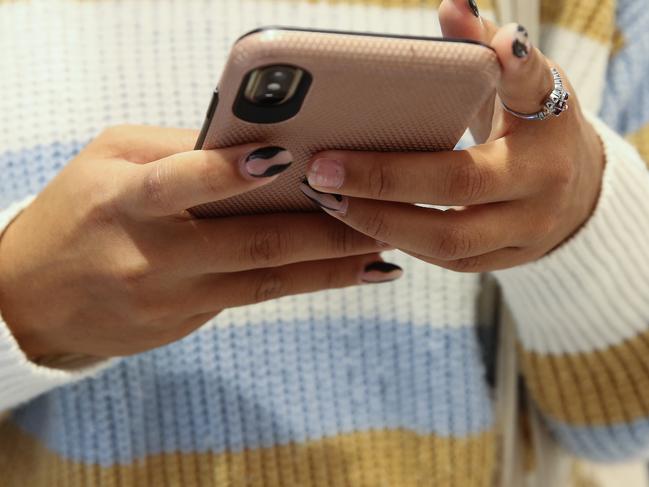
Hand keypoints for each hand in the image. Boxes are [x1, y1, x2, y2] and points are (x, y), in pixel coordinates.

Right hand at [0, 126, 399, 358]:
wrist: (30, 300)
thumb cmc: (76, 213)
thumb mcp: (109, 162)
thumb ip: (177, 149)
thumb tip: (254, 141)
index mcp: (125, 201)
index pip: (181, 182)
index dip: (232, 173)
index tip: (288, 158)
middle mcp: (152, 255)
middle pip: (250, 242)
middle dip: (322, 230)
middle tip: (377, 214)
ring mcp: (171, 298)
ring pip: (265, 281)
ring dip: (329, 266)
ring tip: (381, 250)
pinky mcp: (185, 323)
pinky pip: (253, 300)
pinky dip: (301, 284)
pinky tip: (342, 274)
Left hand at [300, 0, 604, 272]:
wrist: (579, 194)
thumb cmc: (536, 130)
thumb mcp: (524, 85)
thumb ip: (486, 48)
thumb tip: (452, 6)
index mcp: (550, 124)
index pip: (532, 89)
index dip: (516, 67)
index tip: (500, 44)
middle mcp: (544, 183)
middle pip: (458, 184)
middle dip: (383, 179)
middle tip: (323, 169)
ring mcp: (527, 231)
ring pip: (447, 240)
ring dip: (380, 221)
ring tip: (329, 201)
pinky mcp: (508, 261)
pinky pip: (447, 261)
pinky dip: (400, 242)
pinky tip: (361, 223)